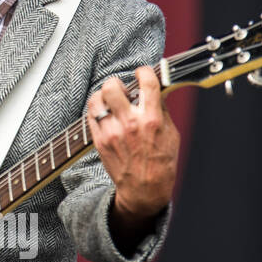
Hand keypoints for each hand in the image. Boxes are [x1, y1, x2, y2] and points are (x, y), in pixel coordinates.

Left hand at [86, 65, 178, 221]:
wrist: (144, 190)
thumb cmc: (161, 163)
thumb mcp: (172, 134)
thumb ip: (161, 110)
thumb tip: (155, 90)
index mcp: (152, 120)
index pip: (147, 83)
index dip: (144, 71)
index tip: (142, 72)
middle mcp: (130, 123)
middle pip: (112, 87)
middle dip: (116, 83)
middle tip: (121, 90)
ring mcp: (111, 132)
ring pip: (96, 99)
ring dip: (103, 96)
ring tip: (110, 101)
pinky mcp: (99, 140)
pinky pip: (90, 115)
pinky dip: (96, 110)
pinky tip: (105, 114)